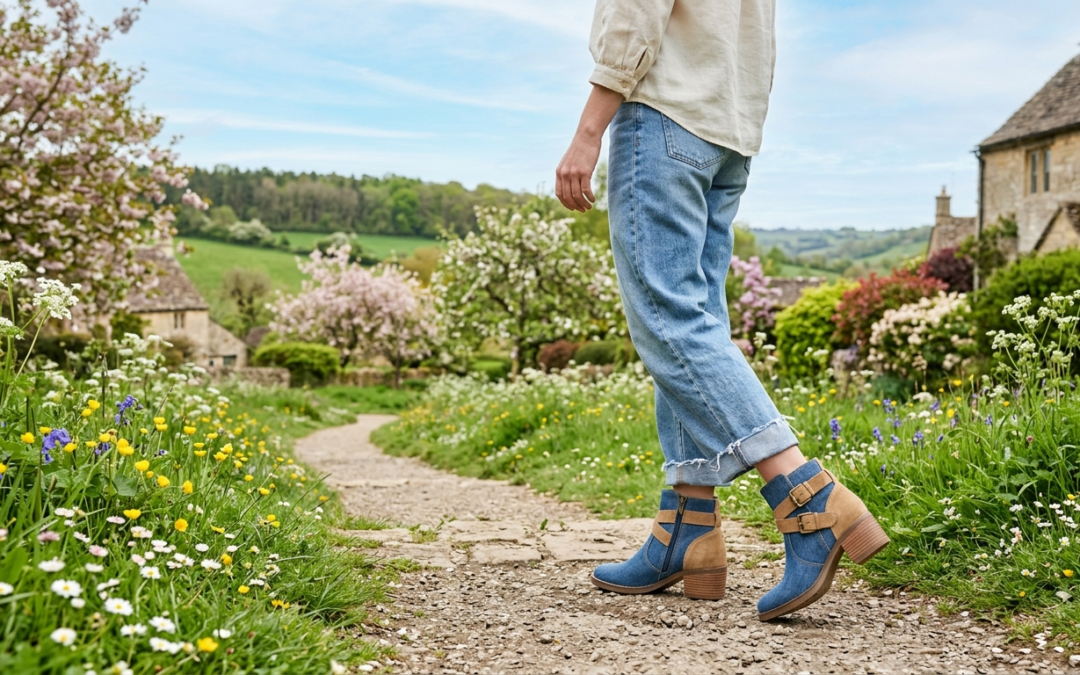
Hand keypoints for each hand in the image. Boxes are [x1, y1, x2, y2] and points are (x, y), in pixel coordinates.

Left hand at [555, 84, 622, 211]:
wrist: (586, 137)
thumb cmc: (579, 150)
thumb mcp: (569, 162)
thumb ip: (567, 174)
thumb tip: (570, 187)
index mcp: (559, 173)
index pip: (559, 194)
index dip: (566, 204)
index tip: (573, 208)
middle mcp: (564, 174)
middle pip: (568, 197)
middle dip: (576, 206)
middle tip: (583, 210)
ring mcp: (574, 173)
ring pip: (577, 195)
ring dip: (583, 204)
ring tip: (589, 207)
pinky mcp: (584, 172)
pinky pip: (586, 190)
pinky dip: (589, 197)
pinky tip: (593, 199)